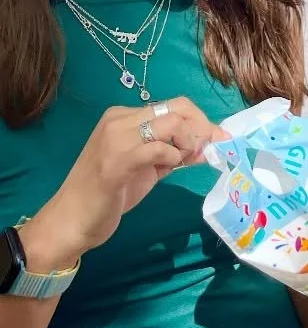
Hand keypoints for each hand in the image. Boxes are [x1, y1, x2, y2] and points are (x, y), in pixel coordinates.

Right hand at [23, 98, 218, 269]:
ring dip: (189, 143)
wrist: (71, 221)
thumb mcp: (148, 168)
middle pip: (178, 108)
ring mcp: (117, 138)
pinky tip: (170, 169)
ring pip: (173, 123)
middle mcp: (119, 120)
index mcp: (124, 117)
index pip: (175, 106)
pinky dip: (174, 156)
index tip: (216, 140)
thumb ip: (174, 153)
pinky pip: (159, 148)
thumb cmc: (108, 194)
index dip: (201, 121)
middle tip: (208, 150)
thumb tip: (208, 145)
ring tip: (183, 162)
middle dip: (202, 128)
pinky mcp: (118, 161)